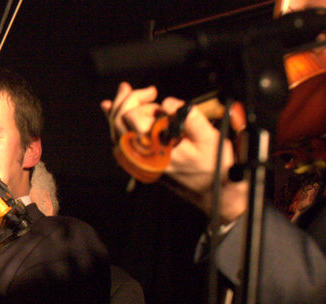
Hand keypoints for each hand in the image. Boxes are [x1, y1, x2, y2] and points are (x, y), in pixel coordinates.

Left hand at [102, 82, 248, 222]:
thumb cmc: (213, 165)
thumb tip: (168, 103)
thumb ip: (190, 117)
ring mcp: (139, 161)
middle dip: (128, 99)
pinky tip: (112, 110)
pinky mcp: (140, 163)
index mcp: (156, 148)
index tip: (155, 94)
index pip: (131, 117)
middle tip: (146, 91)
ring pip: (116, 132)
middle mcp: (143, 156)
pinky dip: (116, 124)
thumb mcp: (209, 137)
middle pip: (118, 122)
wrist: (213, 191)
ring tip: (129, 93)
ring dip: (121, 109)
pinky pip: (120, 141)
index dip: (140, 99)